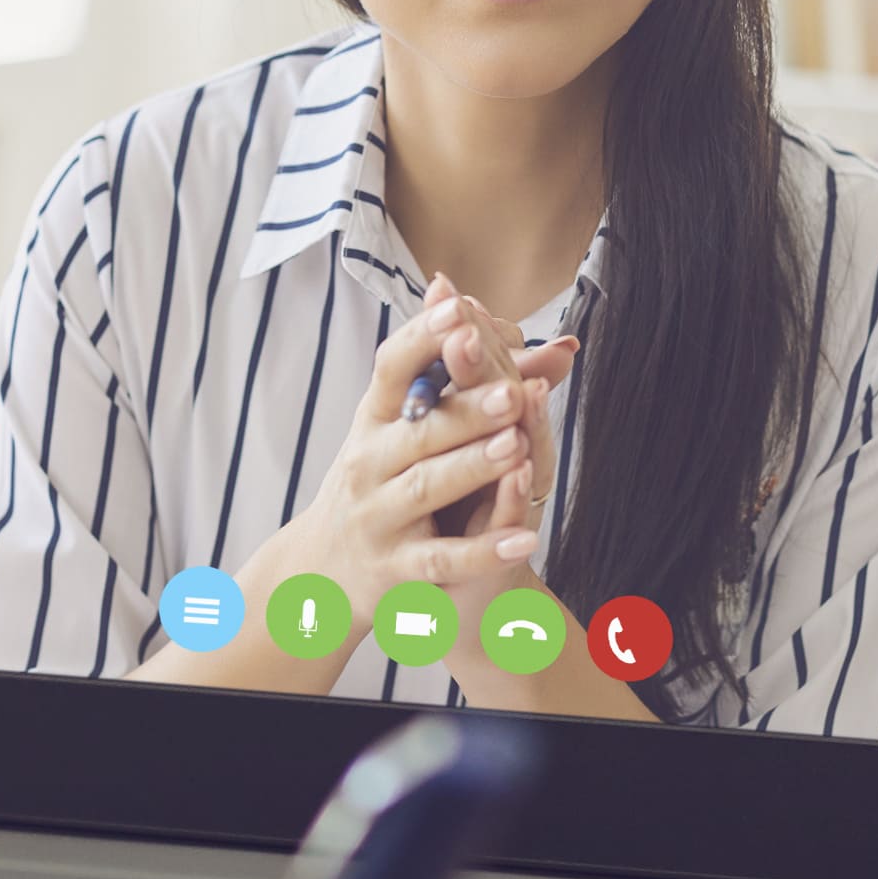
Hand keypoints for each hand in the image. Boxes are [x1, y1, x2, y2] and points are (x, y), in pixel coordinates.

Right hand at [149, 290, 568, 688]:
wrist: (320, 572)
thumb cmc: (379, 484)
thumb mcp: (406, 431)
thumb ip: (473, 386)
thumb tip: (557, 343)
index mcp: (374, 420)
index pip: (391, 369)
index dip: (421, 338)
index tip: (455, 307)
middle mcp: (368, 463)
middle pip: (420, 431)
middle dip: (466, 409)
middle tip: (512, 389)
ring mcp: (379, 517)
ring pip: (428, 488)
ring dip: (472, 466)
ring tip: (517, 446)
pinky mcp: (396, 569)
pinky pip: (444, 559)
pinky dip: (484, 551)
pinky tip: (526, 538)